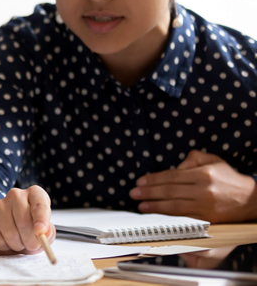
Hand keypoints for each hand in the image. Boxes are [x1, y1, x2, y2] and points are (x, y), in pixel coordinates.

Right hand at [0, 186, 54, 255]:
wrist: (8, 229)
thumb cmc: (30, 229)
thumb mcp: (45, 232)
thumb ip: (48, 233)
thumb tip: (43, 232)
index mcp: (34, 194)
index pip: (39, 203)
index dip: (41, 218)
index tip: (40, 232)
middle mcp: (16, 195)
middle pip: (24, 221)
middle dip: (30, 241)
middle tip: (31, 245)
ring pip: (10, 233)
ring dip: (17, 245)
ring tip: (17, 242)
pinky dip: (3, 247)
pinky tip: (5, 241)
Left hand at [130, 150, 256, 222]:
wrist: (251, 199)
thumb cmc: (228, 178)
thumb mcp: (212, 160)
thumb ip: (192, 159)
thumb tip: (176, 167)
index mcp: (203, 174)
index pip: (172, 176)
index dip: (154, 180)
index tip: (140, 181)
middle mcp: (204, 191)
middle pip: (171, 192)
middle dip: (149, 193)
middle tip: (134, 194)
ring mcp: (207, 207)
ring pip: (176, 208)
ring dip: (156, 207)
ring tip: (142, 206)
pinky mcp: (209, 220)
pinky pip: (185, 220)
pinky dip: (170, 219)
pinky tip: (159, 217)